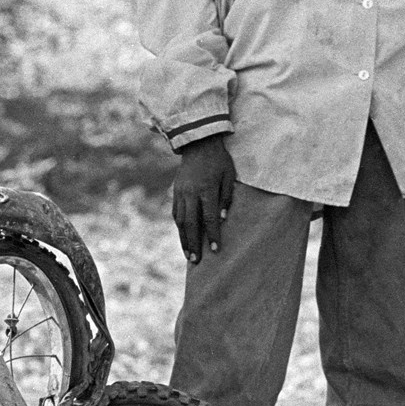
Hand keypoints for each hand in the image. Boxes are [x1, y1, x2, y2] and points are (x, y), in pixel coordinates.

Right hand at [172, 132, 234, 263]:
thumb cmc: (219, 160)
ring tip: (188, 254)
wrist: (197, 144)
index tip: (216, 250)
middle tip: (196, 260)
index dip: (213, 235)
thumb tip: (223, 218)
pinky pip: (176, 213)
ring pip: (180, 221)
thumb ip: (226, 197)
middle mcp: (191, 193)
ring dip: (184, 239)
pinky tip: (183, 237)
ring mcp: (180, 193)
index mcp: (206, 189)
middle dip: (193, 244)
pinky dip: (179, 227)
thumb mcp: (229, 175)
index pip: (209, 218)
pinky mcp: (175, 192)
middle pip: (191, 224)